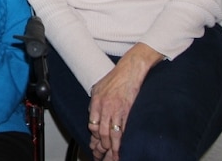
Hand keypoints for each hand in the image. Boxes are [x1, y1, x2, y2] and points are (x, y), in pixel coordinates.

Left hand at [87, 43, 161, 160]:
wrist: (130, 69)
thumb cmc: (115, 77)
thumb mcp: (98, 88)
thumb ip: (95, 102)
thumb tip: (93, 115)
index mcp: (96, 101)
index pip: (92, 124)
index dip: (94, 137)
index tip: (95, 145)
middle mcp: (105, 106)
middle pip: (101, 132)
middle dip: (102, 146)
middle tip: (102, 156)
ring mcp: (117, 109)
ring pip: (112, 134)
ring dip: (112, 148)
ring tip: (113, 157)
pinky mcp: (128, 110)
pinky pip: (124, 129)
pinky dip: (122, 140)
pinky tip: (122, 148)